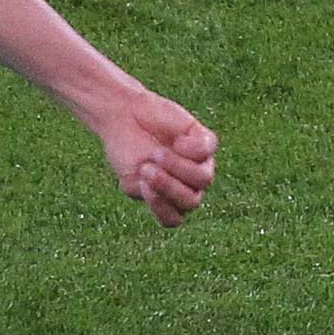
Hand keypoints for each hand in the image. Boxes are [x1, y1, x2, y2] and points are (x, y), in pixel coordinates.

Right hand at [92, 89, 217, 226]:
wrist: (126, 116)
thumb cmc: (128, 150)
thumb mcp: (132, 176)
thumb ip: (148, 190)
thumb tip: (165, 191)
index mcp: (169, 199)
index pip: (173, 219)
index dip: (160, 207)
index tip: (142, 186)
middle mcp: (189, 185)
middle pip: (191, 202)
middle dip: (168, 187)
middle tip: (147, 169)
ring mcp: (201, 164)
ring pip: (204, 179)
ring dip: (177, 167)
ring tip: (158, 154)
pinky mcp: (206, 141)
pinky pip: (207, 151)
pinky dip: (190, 148)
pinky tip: (177, 140)